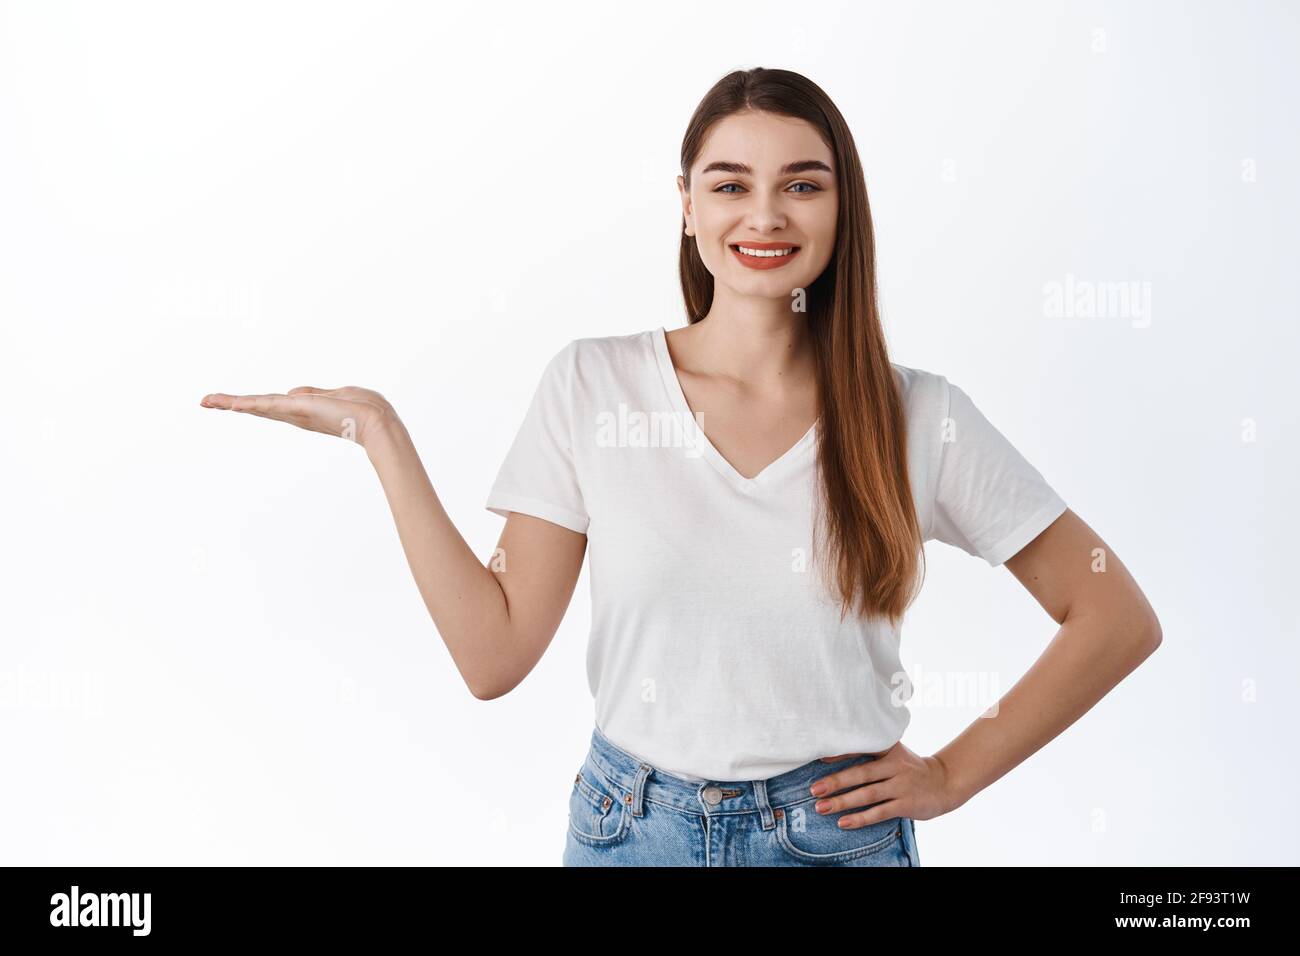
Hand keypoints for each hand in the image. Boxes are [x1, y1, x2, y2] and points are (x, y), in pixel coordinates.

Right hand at [200, 385, 396, 448]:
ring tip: (208, 401)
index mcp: (304, 410)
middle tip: (205, 401)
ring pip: (259, 406)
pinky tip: (232, 403)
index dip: (251, 403)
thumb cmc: (364, 409)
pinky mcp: (300, 409)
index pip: (272, 405)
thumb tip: (292, 393)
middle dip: (232, 404)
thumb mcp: (336, 394)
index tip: (230, 403)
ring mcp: (297, 413)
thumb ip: (314, 393)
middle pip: (259, 407)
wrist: (378, 423)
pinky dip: (251, 403)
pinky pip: (271, 404)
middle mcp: (296, 414)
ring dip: (232, 402)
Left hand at [809, 741, 961, 826]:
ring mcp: (901, 785)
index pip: (862, 747)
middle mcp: (895, 765)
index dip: (841, 753)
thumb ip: (871, 753)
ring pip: (868, 795)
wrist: (945, 782)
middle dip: (836, 782)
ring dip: (843, 802)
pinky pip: (879, 812)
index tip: (819, 758)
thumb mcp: (894, 753)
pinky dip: (860, 818)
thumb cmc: (910, 767)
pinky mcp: (906, 804)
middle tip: (814, 789)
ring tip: (821, 807)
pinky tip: (843, 822)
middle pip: (861, 773)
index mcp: (890, 748)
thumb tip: (831, 757)